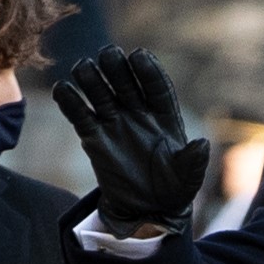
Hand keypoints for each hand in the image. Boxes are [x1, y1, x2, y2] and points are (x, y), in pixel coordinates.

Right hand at [52, 46, 209, 236]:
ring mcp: (115, 122)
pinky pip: (80, 115)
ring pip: (100, 94)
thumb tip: (201, 145)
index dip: (149, 71)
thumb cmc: (174, 189)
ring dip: (91, 79)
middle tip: (108, 53)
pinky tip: (62, 89)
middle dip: (117, 68)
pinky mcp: (94, 137)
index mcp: (165, 116)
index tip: (138, 55)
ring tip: (82, 67)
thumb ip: (193, 161)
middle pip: (126, 84)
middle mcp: (138, 113)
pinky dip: (70, 102)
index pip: (157, 87)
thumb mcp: (188, 177)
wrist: (147, 209)